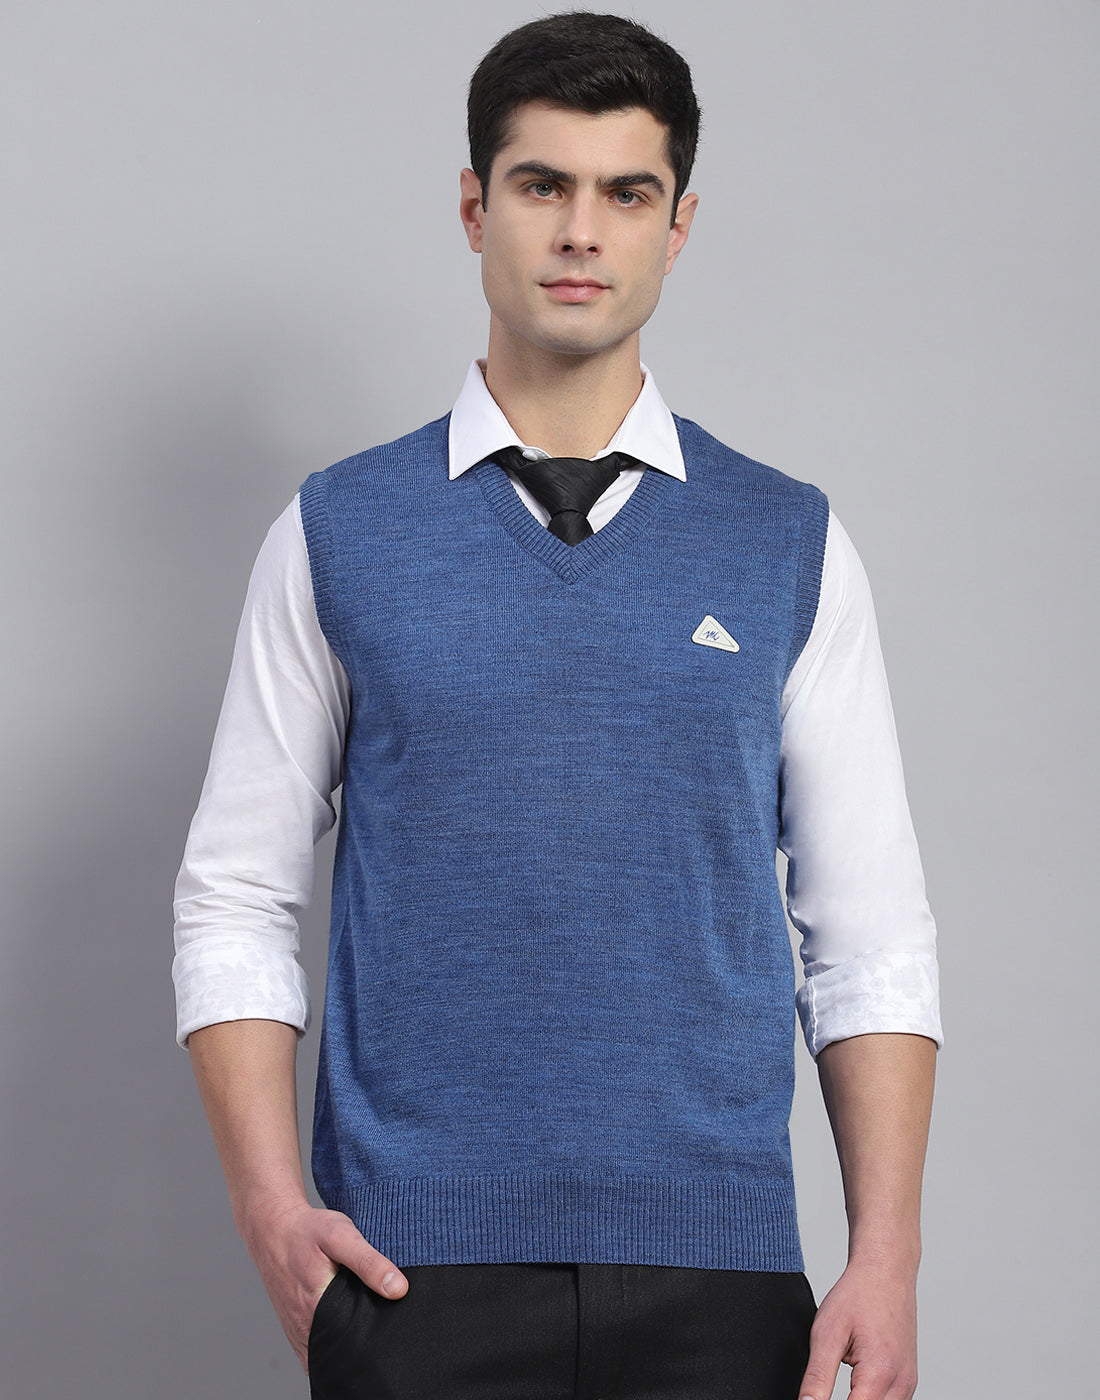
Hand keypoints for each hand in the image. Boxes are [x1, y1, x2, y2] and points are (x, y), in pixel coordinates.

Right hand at [242, 1198, 408, 1371]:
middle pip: (344, 1352)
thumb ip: (369, 1263)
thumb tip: (399, 1289)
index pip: (355, 1345)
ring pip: (330, 1354)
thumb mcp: (341, 1236)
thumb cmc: (306, 1231)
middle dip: (364, 1343)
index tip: (392, 1326)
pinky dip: (334, 1342)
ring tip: (365, 1321)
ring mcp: (299, 1333)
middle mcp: (306, 1329)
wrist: (273, 1229)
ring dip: (349, 1344)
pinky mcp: (296, 1331)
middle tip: (382, 1321)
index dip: (376, 1339)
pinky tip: (347, 1323)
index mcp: (318, 1310)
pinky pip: (318, 1350)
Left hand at [798, 1260, 917, 1399]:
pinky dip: (871, 1398)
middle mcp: (901, 1383)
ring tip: (842, 1379)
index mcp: (880, 1373)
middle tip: (824, 1387)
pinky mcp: (909, 1379)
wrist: (886, 1272)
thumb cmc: (859, 1295)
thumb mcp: (826, 1333)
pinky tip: (856, 1385)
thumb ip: (817, 1377)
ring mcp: (908, 1382)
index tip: (817, 1398)